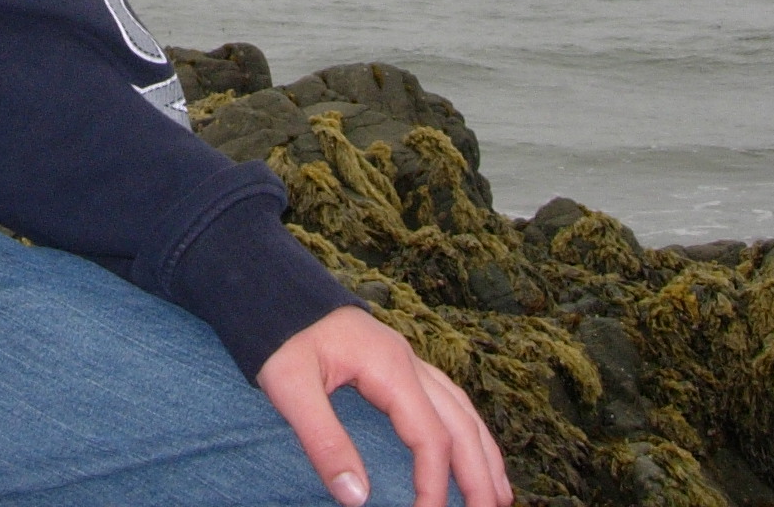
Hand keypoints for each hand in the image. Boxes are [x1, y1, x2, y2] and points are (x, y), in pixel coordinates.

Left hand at [256, 305, 511, 506]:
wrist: (273, 288)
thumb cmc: (279, 334)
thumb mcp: (288, 386)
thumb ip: (323, 440)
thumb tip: (357, 498)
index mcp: (390, 368)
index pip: (430, 436)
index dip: (434, 483)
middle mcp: (410, 363)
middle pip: (462, 424)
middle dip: (481, 475)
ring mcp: (408, 360)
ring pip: (463, 410)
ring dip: (484, 454)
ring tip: (500, 495)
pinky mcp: (398, 363)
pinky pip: (449, 400)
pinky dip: (468, 430)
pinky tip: (472, 450)